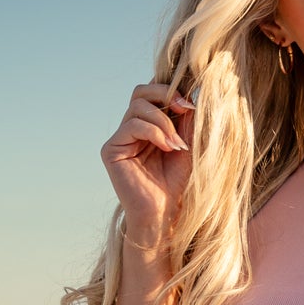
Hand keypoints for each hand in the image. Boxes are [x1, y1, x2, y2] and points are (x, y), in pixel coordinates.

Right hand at [101, 81, 194, 250]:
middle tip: (186, 109)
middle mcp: (130, 128)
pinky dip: (154, 132)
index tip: (192, 104)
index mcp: (147, 125)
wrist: (164, 214)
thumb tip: (189, 94)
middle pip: (140, 92)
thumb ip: (186, 120)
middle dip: (165, 95)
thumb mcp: (187, 145)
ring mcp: (119, 138)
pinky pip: (132, 125)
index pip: (152, 93)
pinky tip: (168, 147)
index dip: (171, 90)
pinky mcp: (111, 149)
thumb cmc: (176, 184)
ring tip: (178, 144)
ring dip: (164, 120)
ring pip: (138, 106)